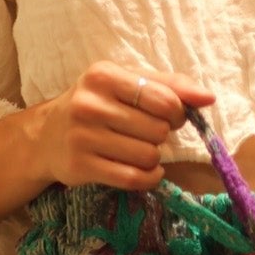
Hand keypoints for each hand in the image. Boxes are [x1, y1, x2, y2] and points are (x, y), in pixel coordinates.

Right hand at [41, 62, 215, 191]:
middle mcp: (91, 104)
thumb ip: (168, 86)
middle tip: (148, 135)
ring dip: (154, 159)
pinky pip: (133, 178)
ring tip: (141, 152)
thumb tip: (208, 97)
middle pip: (158, 130)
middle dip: (162, 136)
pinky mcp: (82, 166)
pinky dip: (149, 178)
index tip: (170, 117)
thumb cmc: (96, 106)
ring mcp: (84, 137)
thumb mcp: (125, 84)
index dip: (177, 113)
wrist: (46, 136)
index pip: (164, 100)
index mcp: (104, 76)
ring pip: (147, 156)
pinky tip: (147, 172)